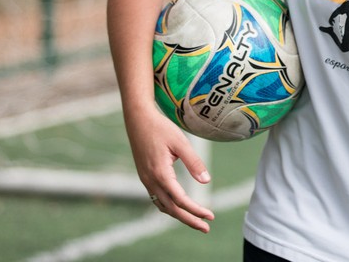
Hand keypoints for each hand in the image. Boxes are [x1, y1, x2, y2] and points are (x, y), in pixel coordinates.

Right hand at [126, 107, 214, 231]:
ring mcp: (146, 180)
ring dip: (179, 215)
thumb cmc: (162, 129)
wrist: (138, 120)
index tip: (210, 216)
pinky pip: (157, 198)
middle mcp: (151, 181)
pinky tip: (179, 207)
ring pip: (163, 205)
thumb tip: (207, 181)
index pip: (181, 200)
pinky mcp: (145, 176)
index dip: (196, 210)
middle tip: (206, 228)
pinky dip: (169, 206)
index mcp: (161, 174)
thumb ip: (194, 163)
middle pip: (171, 208)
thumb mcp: (182, 143)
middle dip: (189, 220)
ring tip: (195, 221)